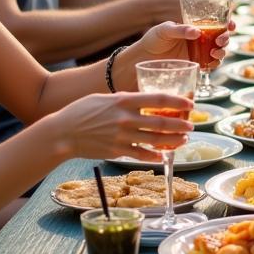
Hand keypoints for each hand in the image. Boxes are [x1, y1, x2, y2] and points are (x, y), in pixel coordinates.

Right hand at [53, 91, 193, 161]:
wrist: (62, 132)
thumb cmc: (82, 111)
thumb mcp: (104, 98)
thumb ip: (125, 100)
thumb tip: (143, 101)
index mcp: (123, 100)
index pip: (158, 98)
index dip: (177, 101)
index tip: (190, 104)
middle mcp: (125, 118)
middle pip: (161, 121)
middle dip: (180, 124)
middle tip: (191, 125)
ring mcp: (122, 136)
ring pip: (155, 139)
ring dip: (173, 140)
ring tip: (183, 139)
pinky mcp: (117, 151)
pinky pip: (141, 154)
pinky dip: (154, 155)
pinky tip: (163, 155)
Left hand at [122, 21, 232, 82]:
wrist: (144, 58)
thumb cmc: (153, 39)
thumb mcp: (164, 30)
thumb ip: (180, 29)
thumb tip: (196, 31)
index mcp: (196, 26)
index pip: (216, 22)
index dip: (228, 23)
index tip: (231, 25)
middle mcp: (201, 38)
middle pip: (222, 37)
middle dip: (226, 38)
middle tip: (219, 40)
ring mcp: (200, 52)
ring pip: (219, 51)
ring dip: (222, 51)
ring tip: (215, 52)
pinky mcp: (196, 64)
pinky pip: (211, 64)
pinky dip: (215, 64)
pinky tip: (211, 63)